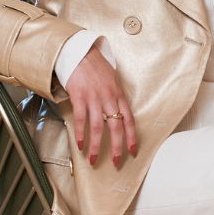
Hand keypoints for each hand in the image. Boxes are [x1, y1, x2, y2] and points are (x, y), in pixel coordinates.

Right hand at [66, 47, 136, 166]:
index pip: (129, 120)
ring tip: (94, 159)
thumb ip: (117, 98)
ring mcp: (94, 98)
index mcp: (119, 95)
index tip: (133, 151)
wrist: (81, 52)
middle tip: (117, 162)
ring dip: (96, 146)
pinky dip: (80, 134)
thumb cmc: (97, 67)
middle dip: (117, 147)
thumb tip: (119, 113)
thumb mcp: (114, 81)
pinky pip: (81, 119)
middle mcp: (109, 98)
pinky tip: (80, 144)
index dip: (132, 137)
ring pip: (97, 127)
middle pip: (116, 127)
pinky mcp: (79, 96)